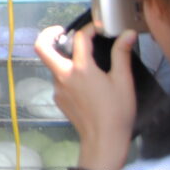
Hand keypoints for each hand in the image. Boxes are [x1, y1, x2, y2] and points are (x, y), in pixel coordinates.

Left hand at [34, 25, 136, 169]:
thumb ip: (122, 54)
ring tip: (83, 59)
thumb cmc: (117, 111)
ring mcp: (57, 88)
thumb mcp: (123, 81)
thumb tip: (127, 33)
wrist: (104, 140)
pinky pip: (58, 79)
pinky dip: (67, 74)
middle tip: (61, 31)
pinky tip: (84, 83)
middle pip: (42, 48)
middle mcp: (63, 75)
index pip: (80, 38)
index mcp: (81, 69)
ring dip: (62, 57)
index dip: (89, 28)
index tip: (98, 28)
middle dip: (47, 34)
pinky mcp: (57, 98)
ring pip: (52, 64)